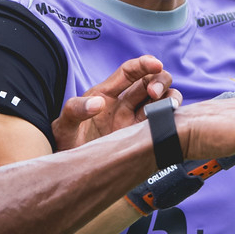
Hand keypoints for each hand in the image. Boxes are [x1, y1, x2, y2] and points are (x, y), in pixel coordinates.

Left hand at [51, 55, 180, 150]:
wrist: (71, 169)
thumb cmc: (66, 142)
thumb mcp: (64, 125)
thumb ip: (76, 110)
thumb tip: (97, 103)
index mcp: (106, 93)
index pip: (129, 71)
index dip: (144, 64)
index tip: (156, 64)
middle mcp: (124, 104)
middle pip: (151, 81)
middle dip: (159, 81)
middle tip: (155, 93)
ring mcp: (134, 120)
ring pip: (162, 100)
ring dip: (169, 98)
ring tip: (164, 108)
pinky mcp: (141, 136)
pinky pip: (162, 122)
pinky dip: (170, 118)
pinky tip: (166, 123)